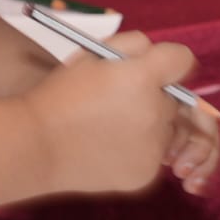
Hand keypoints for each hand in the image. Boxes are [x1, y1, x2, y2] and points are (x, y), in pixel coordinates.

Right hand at [24, 31, 212, 195]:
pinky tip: (105, 145)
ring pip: (166, 129)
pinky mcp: (147, 174)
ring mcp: (154, 147)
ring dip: (148, 124)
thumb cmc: (60, 95)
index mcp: (143, 77)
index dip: (168, 61)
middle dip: (154, 96)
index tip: (154, 68)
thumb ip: (131, 45)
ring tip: (107, 124)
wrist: (37, 145)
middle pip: (174, 98)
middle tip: (117, 99)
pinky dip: (137, 150)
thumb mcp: (90, 54)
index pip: (182, 60)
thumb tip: (155, 53)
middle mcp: (156, 112)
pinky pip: (154, 156)